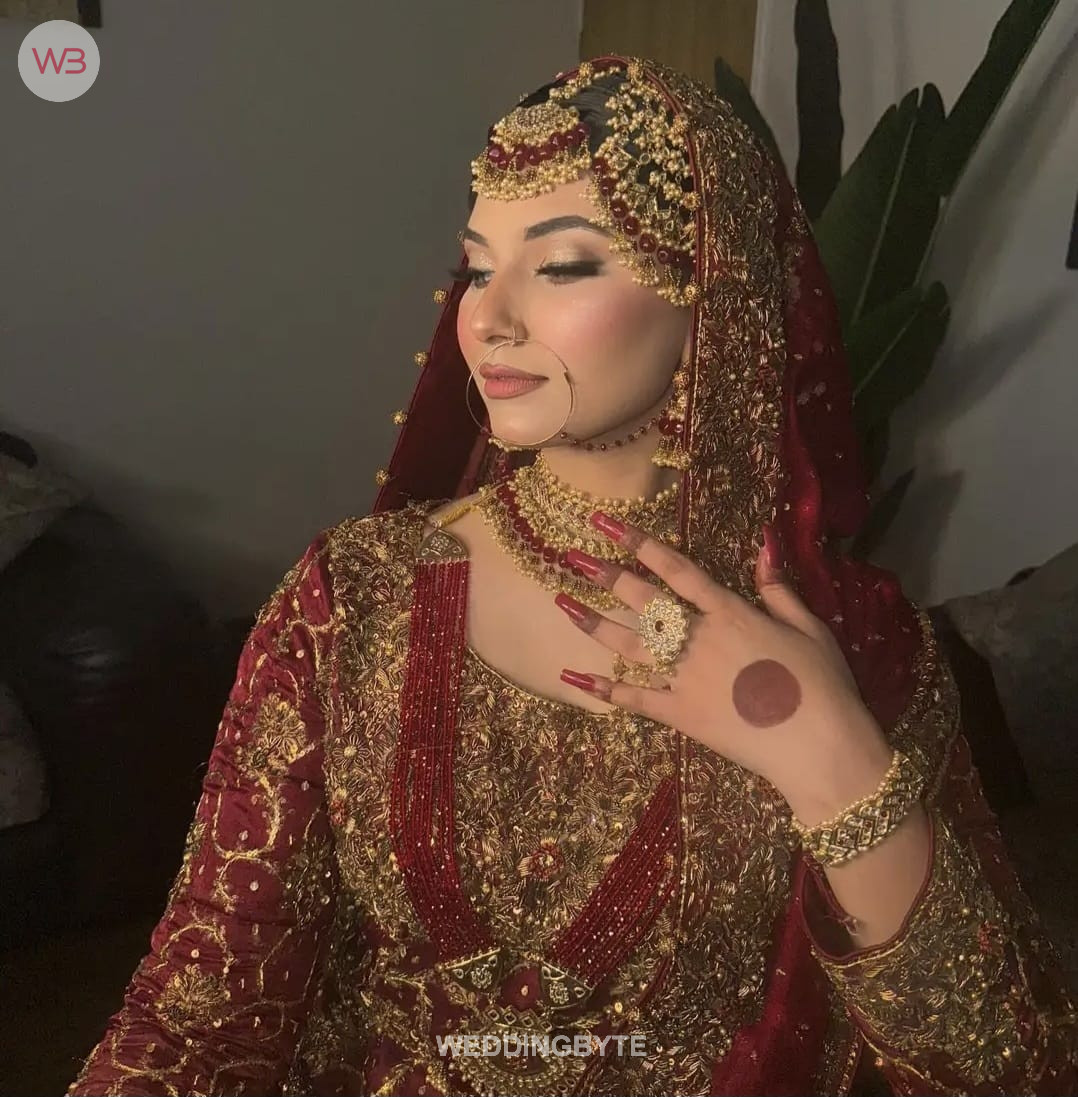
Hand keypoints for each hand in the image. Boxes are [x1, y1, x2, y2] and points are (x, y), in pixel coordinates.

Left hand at [555, 512, 893, 824]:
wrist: (819, 747)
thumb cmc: (824, 685)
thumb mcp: (810, 628)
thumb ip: (778, 588)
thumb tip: (764, 544)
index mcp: (731, 613)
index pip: (677, 569)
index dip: (640, 544)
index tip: (607, 525)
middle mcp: (700, 639)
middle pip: (643, 600)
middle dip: (605, 575)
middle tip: (571, 555)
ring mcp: (685, 677)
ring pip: (628, 643)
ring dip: (592, 622)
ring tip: (561, 602)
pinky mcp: (679, 714)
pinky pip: (633, 698)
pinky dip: (602, 687)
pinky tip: (572, 675)